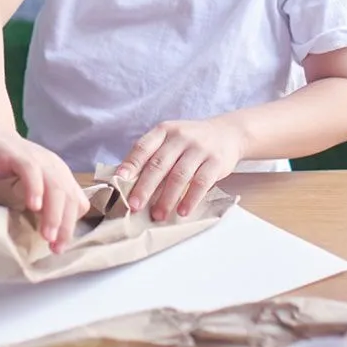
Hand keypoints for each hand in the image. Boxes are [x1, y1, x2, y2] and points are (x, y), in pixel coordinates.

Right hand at [0, 125, 90, 251]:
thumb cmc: (6, 167)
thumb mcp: (27, 189)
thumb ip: (38, 206)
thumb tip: (44, 238)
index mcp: (60, 176)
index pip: (76, 203)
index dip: (70, 226)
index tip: (59, 247)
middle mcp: (54, 167)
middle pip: (69, 198)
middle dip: (65, 226)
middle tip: (56, 247)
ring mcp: (38, 159)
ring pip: (55, 187)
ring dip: (53, 214)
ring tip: (47, 235)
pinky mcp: (19, 155)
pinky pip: (31, 172)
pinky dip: (35, 189)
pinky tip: (33, 206)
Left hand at [115, 118, 243, 220]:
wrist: (227, 133)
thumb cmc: (189, 142)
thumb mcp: (170, 139)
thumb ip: (152, 155)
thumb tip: (127, 181)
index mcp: (164, 130)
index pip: (143, 147)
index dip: (130, 164)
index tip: (119, 180)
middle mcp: (180, 137)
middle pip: (159, 164)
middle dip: (145, 187)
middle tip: (134, 206)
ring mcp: (199, 148)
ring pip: (179, 175)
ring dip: (166, 198)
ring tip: (158, 215)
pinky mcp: (216, 161)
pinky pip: (201, 182)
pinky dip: (191, 199)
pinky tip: (182, 211)